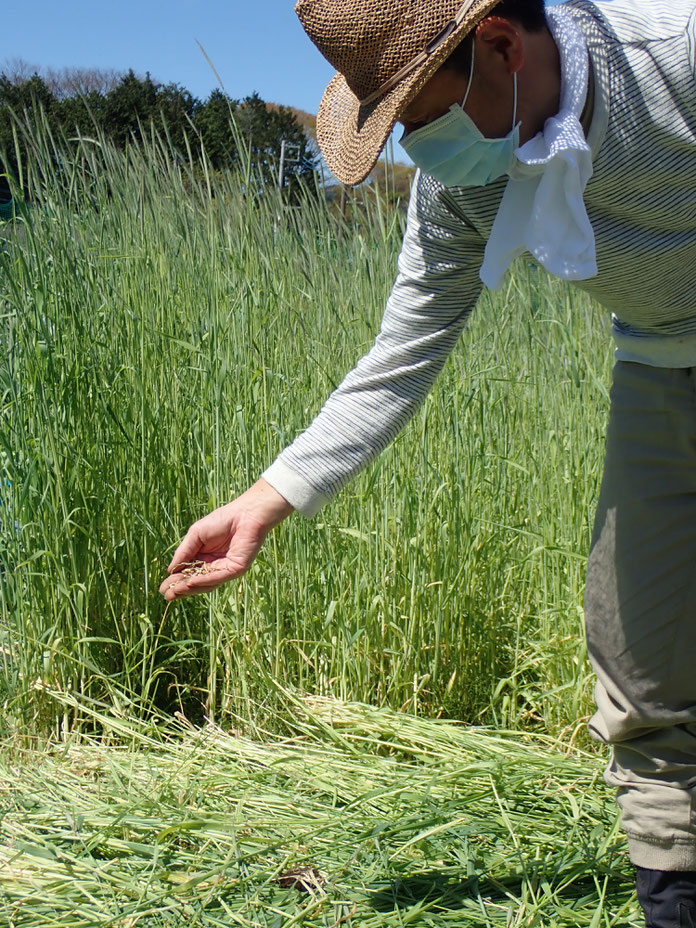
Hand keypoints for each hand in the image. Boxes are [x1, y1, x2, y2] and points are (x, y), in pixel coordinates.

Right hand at [159, 478, 293, 600]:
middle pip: (195, 582)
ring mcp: (225, 569)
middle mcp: (214, 566)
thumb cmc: (221, 520)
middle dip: (180, 589)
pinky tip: (190, 583)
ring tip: (175, 591)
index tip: (162, 588)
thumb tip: (170, 570)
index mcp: (204, 557)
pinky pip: (217, 577)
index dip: (175, 581)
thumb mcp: (196, 535)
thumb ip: (184, 552)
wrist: (245, 514)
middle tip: (166, 595)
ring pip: (205, 583)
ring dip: (189, 588)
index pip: (188, 573)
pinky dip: (204, 581)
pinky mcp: (236, 569)